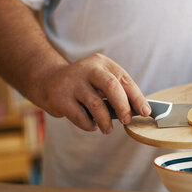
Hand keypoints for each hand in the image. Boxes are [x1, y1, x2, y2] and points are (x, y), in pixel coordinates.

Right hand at [37, 53, 151, 133]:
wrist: (46, 80)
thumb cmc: (82, 84)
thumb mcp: (99, 79)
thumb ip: (117, 91)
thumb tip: (140, 111)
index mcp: (101, 63)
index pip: (124, 79)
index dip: (137, 97)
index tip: (145, 112)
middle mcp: (87, 69)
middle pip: (112, 87)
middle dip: (123, 107)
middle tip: (127, 121)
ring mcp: (72, 82)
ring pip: (97, 105)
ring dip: (106, 121)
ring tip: (108, 129)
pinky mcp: (60, 97)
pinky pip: (80, 116)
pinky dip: (89, 125)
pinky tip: (91, 125)